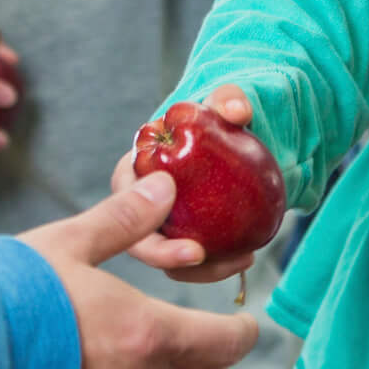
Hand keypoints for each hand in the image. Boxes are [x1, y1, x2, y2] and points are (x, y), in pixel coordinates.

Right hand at [20, 174, 259, 368]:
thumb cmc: (5, 296)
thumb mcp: (65, 245)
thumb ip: (121, 221)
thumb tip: (164, 187)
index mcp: (149, 335)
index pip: (225, 343)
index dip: (242, 332)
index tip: (246, 323)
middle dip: (210, 357)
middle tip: (204, 335)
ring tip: (158, 355)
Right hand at [106, 85, 261, 285]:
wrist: (231, 147)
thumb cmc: (215, 123)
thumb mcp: (223, 103)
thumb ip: (228, 99)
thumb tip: (237, 112)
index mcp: (133, 172)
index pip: (124, 197)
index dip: (137, 214)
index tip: (163, 212)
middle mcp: (136, 207)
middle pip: (138, 240)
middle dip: (164, 255)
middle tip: (200, 254)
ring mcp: (158, 231)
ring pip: (166, 262)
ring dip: (198, 269)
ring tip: (241, 258)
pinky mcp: (180, 246)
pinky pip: (190, 266)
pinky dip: (215, 268)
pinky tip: (245, 258)